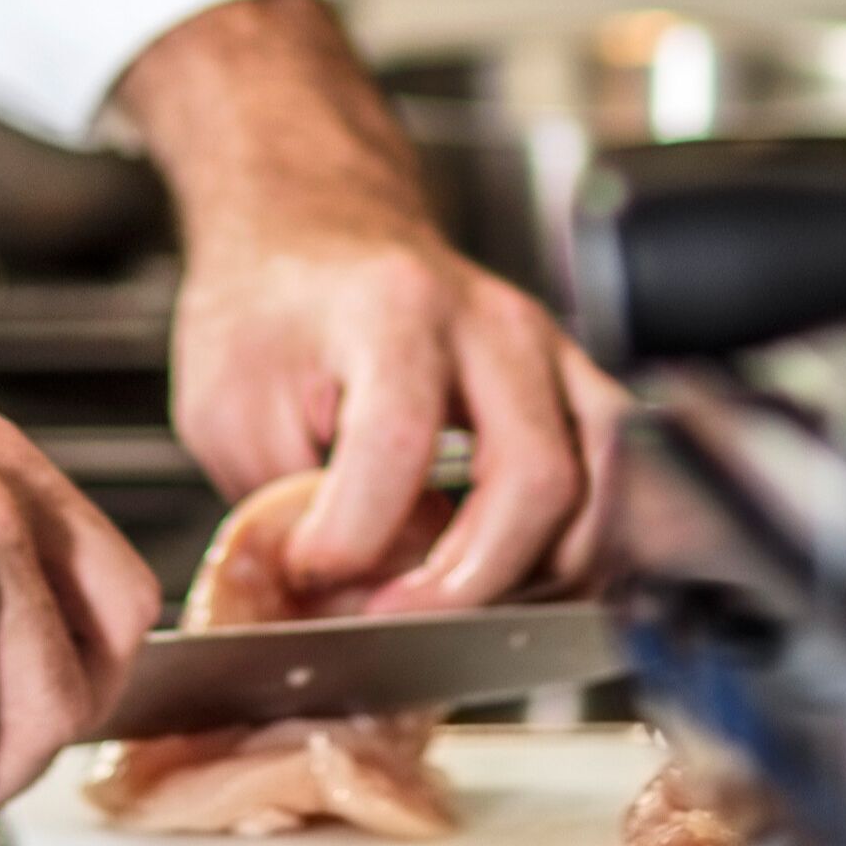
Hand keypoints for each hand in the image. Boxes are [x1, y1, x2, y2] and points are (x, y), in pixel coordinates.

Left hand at [123, 0, 628, 609]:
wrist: (318, 227)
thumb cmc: (273, 307)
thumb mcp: (228, 401)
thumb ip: (279, 503)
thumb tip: (342, 600)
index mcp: (391, 311)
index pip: (400, 442)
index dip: (356, 534)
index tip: (312, 570)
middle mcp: (492, 325)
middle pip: (534, 475)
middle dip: (468, 581)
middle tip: (393, 618)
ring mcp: (549, 353)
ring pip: (602, 488)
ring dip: (538, 576)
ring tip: (461, 609)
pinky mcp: (574, 387)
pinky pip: (617, 483)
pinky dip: (581, 552)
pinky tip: (518, 583)